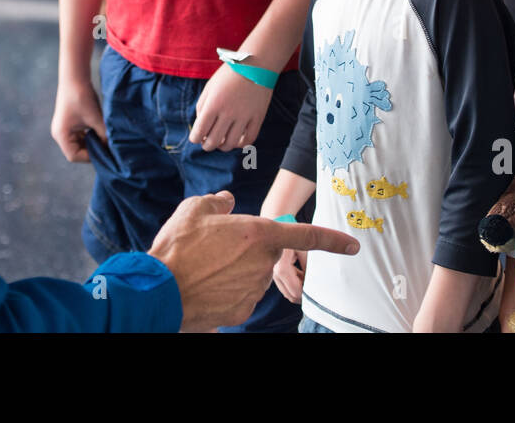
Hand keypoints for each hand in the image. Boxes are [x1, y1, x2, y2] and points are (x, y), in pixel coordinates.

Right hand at [51, 79, 106, 162]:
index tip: (104, 152)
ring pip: (79, 143)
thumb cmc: (83, 97)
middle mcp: (59, 134)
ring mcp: (64, 128)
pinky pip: (80, 135)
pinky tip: (100, 131)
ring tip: (104, 138)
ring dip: (92, 142)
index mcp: (61, 135)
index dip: (89, 157)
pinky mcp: (69, 123)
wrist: (75, 77)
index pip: (74, 156)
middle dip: (91, 150)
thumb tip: (113, 149)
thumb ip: (104, 135)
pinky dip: (90, 135)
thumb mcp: (95, 118)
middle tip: (106, 147)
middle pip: (76, 151)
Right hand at [149, 191, 358, 331]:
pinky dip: (226, 290)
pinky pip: (240, 295)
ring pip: (251, 275)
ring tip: (204, 266)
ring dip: (235, 270)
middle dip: (247, 250)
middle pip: (264, 253)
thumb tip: (228, 203)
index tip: (352, 246)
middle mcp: (262, 263)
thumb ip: (219, 203)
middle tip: (214, 247)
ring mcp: (254, 290)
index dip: (332, 240)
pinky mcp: (242, 310)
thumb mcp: (195, 209)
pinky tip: (205, 285)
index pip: (305, 236)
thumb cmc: (178, 247)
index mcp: (259, 234)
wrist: (161, 290)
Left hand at [189, 63, 272, 151]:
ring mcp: (244, 117)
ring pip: (230, 144)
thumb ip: (202, 107)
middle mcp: (228, 113)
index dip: (195, 138)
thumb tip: (201, 127)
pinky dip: (240, 144)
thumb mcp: (210, 87)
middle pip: (213, 142)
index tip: (197, 137)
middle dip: (206, 145)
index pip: (199, 132)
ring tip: (221, 141)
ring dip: (222, 146)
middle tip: (207, 142)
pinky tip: (236, 139)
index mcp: (213, 104)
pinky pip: (248, 139)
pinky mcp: (257, 118)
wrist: (255, 64)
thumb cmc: (229, 74)